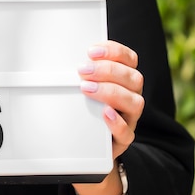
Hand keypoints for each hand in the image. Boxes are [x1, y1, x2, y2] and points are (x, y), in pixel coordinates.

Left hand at [77, 40, 143, 158]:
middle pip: (134, 78)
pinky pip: (127, 132)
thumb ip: (80, 73)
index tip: (92, 51)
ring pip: (135, 102)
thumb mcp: (83, 86)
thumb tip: (60, 58)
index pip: (129, 60)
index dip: (114, 52)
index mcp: (123, 80)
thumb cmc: (84, 109)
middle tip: (84, 70)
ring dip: (111, 92)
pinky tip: (104, 113)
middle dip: (108, 70)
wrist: (86, 143)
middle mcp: (130, 97)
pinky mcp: (122, 139)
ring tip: (87, 88)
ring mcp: (129, 118)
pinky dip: (116, 122)